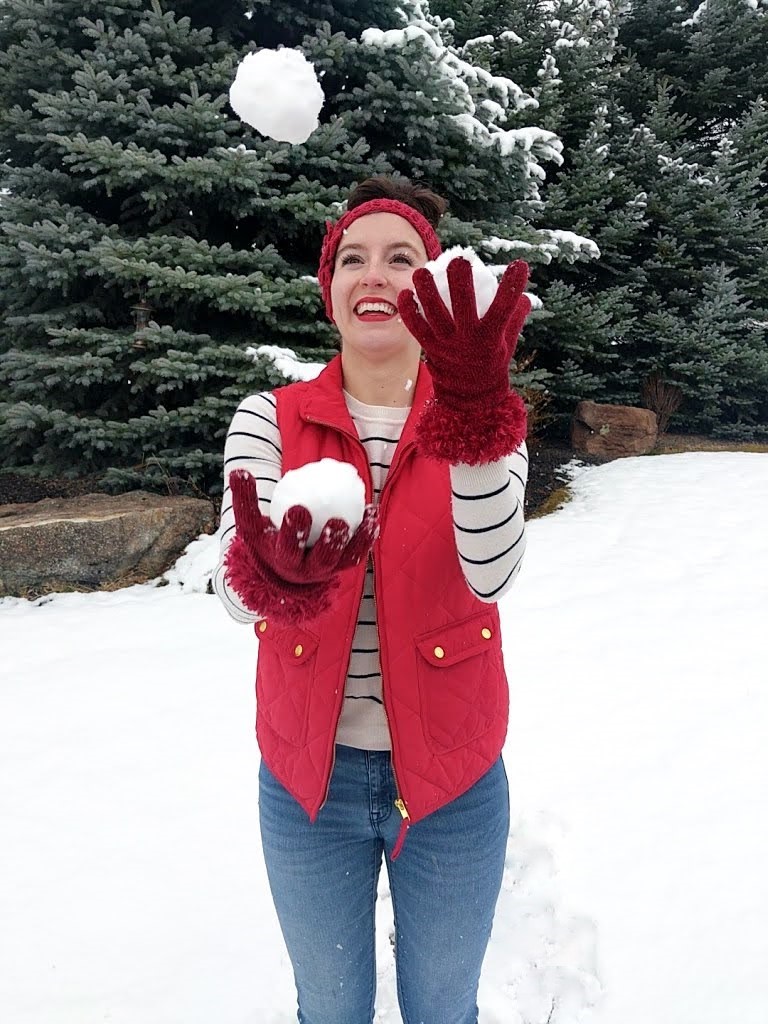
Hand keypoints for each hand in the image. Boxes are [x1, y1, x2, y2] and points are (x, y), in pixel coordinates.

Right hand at [224, 470, 378, 623]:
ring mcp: (327, 570)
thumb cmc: (266, 536)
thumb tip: (239, 471)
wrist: (282, 567)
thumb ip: (244, 498)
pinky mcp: (343, 566)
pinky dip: (366, 534)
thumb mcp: (251, 522)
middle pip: (320, 560)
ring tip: (366, 516)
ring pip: (345, 559)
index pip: (288, 548)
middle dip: (329, 544)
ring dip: (357, 540)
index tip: (298, 509)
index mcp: (282, 559)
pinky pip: (358, 551)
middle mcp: (306, 570)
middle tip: (337, 522)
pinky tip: (372, 512)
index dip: (293, 531)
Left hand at [397, 258, 530, 463]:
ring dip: (426, 292)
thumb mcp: (507, 344)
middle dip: (461, 284)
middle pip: (463, 308)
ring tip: (421, 271)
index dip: (512, 286)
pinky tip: (405, 294)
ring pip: (434, 315)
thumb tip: (524, 297)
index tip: (520, 265)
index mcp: (490, 338)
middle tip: (459, 261)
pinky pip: (416, 328)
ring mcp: (447, 344)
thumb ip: (515, 319)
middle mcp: (467, 340)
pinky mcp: (430, 348)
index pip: (504, 309)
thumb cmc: (491, 365)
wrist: (470, 398)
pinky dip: (409, 312)